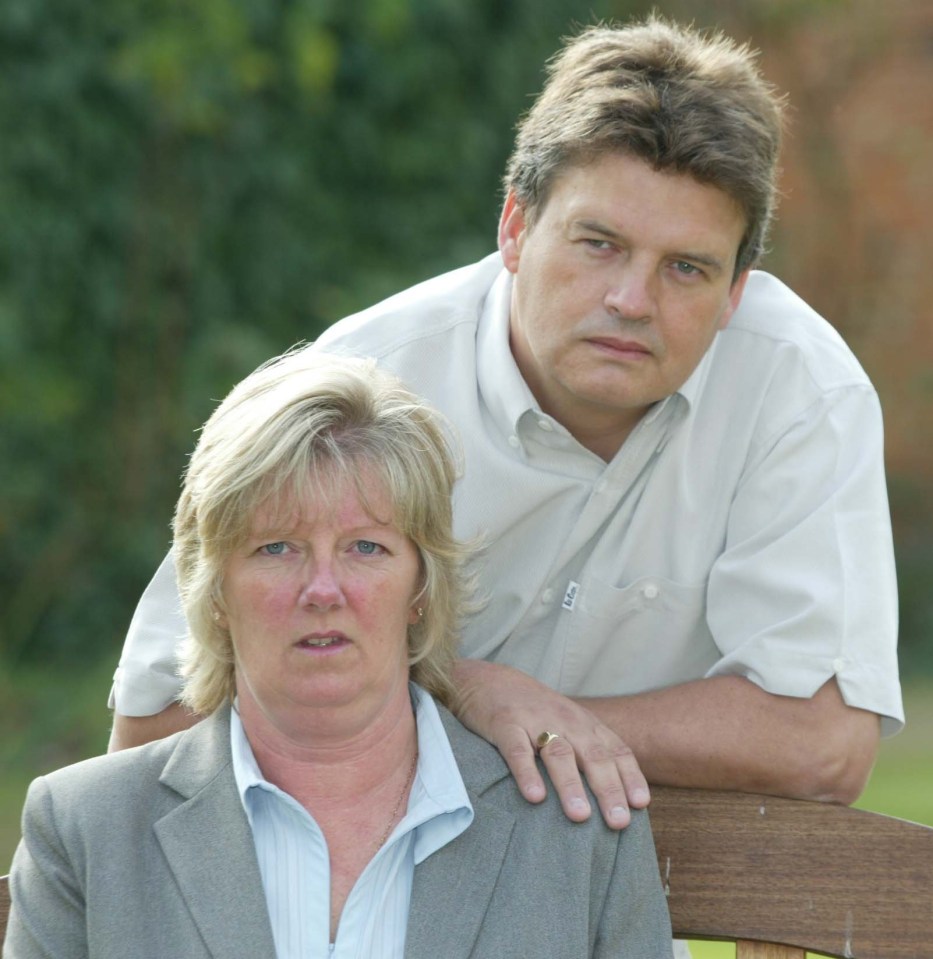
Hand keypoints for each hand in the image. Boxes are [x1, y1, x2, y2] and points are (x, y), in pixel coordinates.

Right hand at [453, 659, 648, 828]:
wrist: (489, 680)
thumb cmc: (535, 712)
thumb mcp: (568, 724)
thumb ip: (589, 752)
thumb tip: (617, 798)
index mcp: (584, 724)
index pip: (615, 749)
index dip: (629, 776)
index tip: (641, 804)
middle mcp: (565, 721)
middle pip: (593, 755)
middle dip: (608, 788)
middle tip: (619, 821)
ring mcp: (535, 721)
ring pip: (558, 754)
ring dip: (571, 785)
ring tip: (580, 816)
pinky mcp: (505, 724)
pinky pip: (517, 750)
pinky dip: (527, 773)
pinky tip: (535, 796)